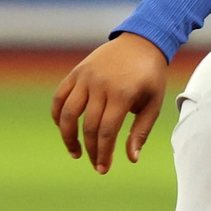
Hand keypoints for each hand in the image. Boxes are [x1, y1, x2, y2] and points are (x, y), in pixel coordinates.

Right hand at [51, 33, 169, 173]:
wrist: (142, 42)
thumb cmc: (150, 76)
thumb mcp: (153, 103)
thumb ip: (141, 131)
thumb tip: (131, 159)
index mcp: (122, 94)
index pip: (107, 131)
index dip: (103, 153)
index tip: (103, 169)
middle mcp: (100, 85)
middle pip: (88, 126)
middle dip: (90, 150)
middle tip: (95, 165)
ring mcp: (85, 77)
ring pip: (67, 113)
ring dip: (67, 136)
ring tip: (75, 152)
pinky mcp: (76, 72)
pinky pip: (59, 96)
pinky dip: (57, 114)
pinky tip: (63, 128)